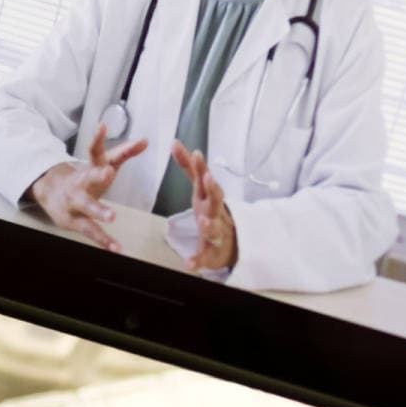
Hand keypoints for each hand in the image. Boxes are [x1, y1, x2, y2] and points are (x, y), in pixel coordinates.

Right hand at [28, 123, 146, 252]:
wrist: (50, 192)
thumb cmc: (83, 178)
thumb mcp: (102, 163)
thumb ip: (124, 153)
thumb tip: (146, 140)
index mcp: (89, 167)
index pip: (94, 150)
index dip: (98, 138)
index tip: (103, 125)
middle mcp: (80, 182)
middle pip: (88, 177)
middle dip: (98, 175)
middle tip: (108, 172)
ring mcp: (74, 201)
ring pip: (87, 206)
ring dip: (99, 211)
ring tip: (112, 216)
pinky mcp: (73, 220)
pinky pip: (90, 231)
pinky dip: (104, 240)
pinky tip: (116, 248)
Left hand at [171, 140, 236, 271]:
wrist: (231, 242)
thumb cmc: (211, 210)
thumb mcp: (200, 188)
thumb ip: (189, 167)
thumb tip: (175, 142)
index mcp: (209, 197)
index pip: (206, 179)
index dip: (201, 167)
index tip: (197, 154)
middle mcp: (215, 213)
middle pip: (216, 200)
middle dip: (213, 189)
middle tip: (208, 178)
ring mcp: (216, 233)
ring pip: (214, 228)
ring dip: (209, 224)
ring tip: (204, 221)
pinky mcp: (211, 253)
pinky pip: (204, 257)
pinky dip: (198, 260)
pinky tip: (190, 264)